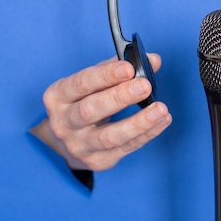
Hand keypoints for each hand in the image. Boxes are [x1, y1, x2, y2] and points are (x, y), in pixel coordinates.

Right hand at [30, 55, 171, 170]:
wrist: (68, 141)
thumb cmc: (84, 101)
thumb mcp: (93, 82)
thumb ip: (120, 68)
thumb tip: (152, 60)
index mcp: (58, 96)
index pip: (81, 83)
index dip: (105, 75)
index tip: (129, 67)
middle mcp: (63, 123)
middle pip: (91, 110)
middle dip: (120, 97)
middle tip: (145, 86)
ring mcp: (79, 145)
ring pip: (109, 136)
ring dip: (138, 122)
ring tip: (160, 109)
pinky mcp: (98, 161)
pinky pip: (125, 148)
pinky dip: (147, 134)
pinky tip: (162, 121)